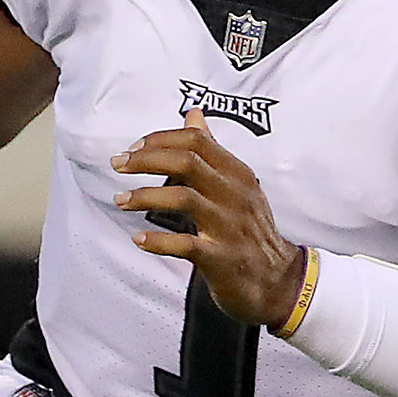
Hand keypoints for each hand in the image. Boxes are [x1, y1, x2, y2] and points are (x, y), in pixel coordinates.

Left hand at [113, 109, 307, 325]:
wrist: (278, 281)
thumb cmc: (250, 231)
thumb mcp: (238, 185)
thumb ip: (212, 150)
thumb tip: (194, 115)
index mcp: (237, 174)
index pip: (197, 141)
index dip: (160, 139)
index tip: (134, 148)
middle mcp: (235, 195)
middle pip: (187, 162)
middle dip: (146, 160)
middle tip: (119, 165)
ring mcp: (229, 226)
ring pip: (184, 197)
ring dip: (145, 196)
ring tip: (120, 200)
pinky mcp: (221, 258)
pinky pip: (186, 244)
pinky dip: (158, 241)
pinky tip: (139, 240)